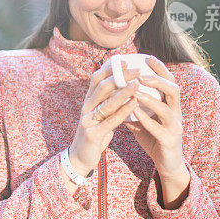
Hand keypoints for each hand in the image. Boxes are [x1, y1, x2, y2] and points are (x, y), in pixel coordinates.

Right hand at [67, 61, 141, 177]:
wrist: (81, 158)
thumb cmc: (95, 134)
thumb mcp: (99, 115)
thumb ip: (107, 101)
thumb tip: (122, 84)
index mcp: (87, 102)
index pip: (96, 79)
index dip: (109, 69)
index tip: (124, 60)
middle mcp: (86, 108)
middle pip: (102, 87)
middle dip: (120, 76)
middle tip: (136, 69)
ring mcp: (88, 121)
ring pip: (107, 102)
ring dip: (124, 91)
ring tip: (138, 83)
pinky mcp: (93, 134)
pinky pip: (110, 120)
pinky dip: (123, 110)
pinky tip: (134, 103)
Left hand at [122, 55, 184, 179]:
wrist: (166, 164)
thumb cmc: (154, 138)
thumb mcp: (143, 119)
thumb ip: (133, 106)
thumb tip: (115, 91)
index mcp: (171, 106)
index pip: (169, 82)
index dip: (161, 69)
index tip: (148, 57)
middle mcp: (176, 114)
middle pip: (174, 90)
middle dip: (158, 80)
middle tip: (141, 74)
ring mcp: (175, 128)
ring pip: (167, 109)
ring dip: (150, 98)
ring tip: (135, 91)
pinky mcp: (169, 141)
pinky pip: (159, 129)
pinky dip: (146, 119)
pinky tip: (135, 112)